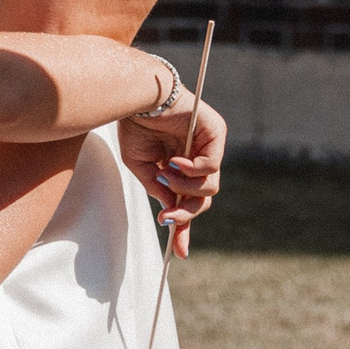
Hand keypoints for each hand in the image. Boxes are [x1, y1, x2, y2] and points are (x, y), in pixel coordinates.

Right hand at [117, 94, 223, 256]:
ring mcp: (208, 145)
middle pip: (203, 199)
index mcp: (181, 166)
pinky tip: (175, 162)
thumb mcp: (141, 165)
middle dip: (185, 214)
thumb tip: (170, 210)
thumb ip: (158, 188)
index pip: (189, 201)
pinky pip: (211, 165)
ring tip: (165, 174)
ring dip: (185, 189)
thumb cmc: (135, 125)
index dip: (184, 227)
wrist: (135, 96)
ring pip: (210, 187)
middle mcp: (198, 157)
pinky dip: (192, 171)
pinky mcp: (215, 132)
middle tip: (167, 217)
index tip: (179, 252)